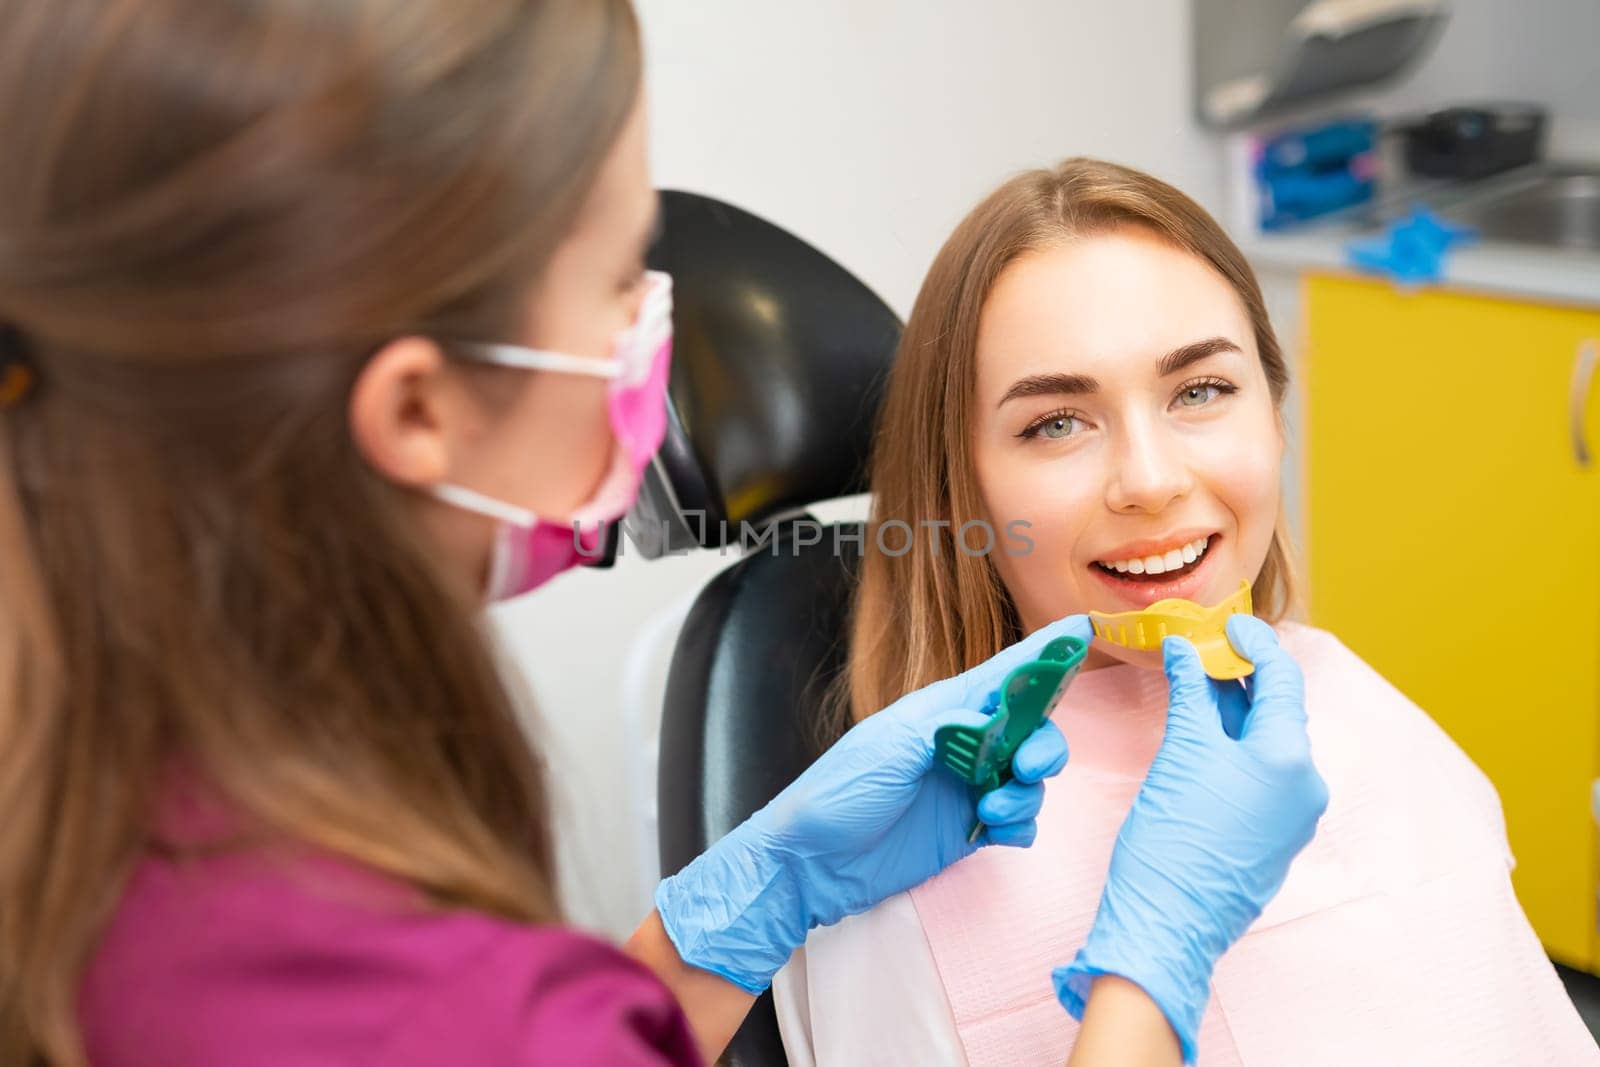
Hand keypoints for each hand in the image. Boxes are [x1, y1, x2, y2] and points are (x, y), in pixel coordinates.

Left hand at [655, 613, 1090, 992]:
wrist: (811, 864)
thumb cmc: (838, 793)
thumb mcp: (890, 747)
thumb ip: (949, 725)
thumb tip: (996, 716)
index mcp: (940, 710)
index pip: (1003, 673)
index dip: (1044, 653)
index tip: (1084, 628)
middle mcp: (961, 743)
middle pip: (1030, 729)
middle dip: (1043, 745)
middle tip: (1028, 768)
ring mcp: (965, 786)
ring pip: (1029, 777)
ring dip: (1026, 792)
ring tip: (992, 810)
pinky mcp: (966, 828)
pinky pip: (1018, 820)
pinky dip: (1021, 824)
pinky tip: (997, 832)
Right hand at [1053, 616, 1327, 1061]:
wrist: (1168, 924)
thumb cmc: (1173, 838)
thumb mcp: (1181, 753)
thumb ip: (1190, 693)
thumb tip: (1186, 649)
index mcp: (1290, 758)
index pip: (1282, 678)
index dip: (1254, 642)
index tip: (1228, 622)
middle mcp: (1305, 785)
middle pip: (1278, 711)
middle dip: (1242, 676)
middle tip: (1205, 648)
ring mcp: (1293, 815)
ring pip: (1269, 743)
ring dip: (1236, 710)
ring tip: (1198, 684)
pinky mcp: (1274, 836)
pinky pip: (1263, 774)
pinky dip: (1237, 745)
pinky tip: (1205, 733)